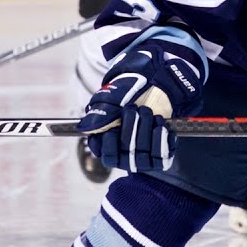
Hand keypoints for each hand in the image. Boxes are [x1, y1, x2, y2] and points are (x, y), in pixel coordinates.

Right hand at [76, 42, 203, 172]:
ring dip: (145, 130)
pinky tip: (159, 123)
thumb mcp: (109, 100)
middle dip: (130, 128)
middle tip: (132, 108)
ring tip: (146, 111)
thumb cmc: (126, 97)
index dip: (110, 144)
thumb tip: (85, 127)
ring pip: (143, 154)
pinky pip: (161, 156)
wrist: (153, 88)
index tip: (112, 129)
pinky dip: (161, 138)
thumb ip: (97, 114)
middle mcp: (126, 156)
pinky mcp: (161, 156)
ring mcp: (144, 158)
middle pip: (126, 152)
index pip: (107, 156)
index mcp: (109, 147)